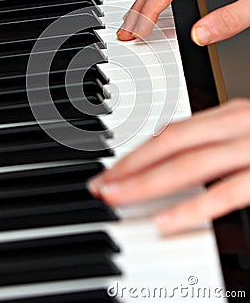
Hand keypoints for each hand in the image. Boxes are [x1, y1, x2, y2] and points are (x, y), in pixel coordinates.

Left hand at [88, 99, 249, 233]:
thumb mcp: (245, 133)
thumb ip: (214, 143)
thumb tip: (175, 160)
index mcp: (228, 115)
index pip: (172, 132)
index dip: (136, 151)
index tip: (111, 169)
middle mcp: (236, 124)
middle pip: (170, 144)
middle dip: (129, 165)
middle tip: (100, 185)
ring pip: (188, 165)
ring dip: (145, 183)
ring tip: (117, 198)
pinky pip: (225, 193)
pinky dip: (193, 207)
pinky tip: (166, 221)